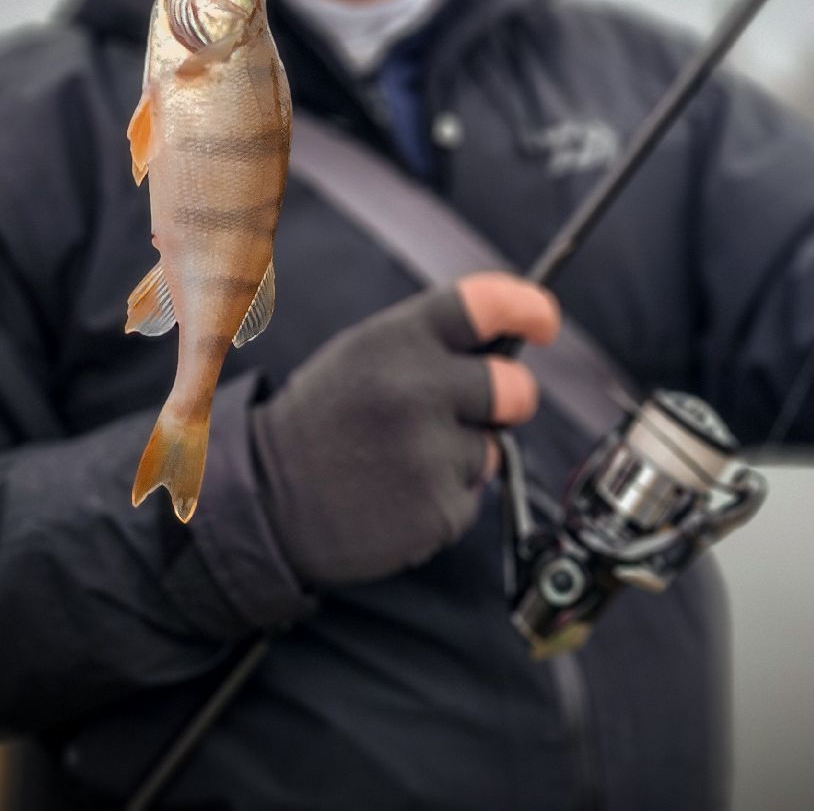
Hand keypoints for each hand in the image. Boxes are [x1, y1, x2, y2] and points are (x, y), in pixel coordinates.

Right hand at [248, 274, 560, 588]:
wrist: (268, 500)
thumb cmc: (325, 422)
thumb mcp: (362, 356)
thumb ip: (429, 344)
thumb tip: (510, 341)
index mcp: (394, 341)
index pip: (485, 304)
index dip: (529, 307)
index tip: (545, 321)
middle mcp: (415, 390)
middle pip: (515, 386)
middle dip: (510, 399)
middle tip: (479, 410)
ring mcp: (428, 453)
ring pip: (492, 447)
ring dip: (463, 455)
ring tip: (403, 460)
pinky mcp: (437, 510)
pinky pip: (472, 495)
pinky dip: (446, 497)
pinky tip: (399, 493)